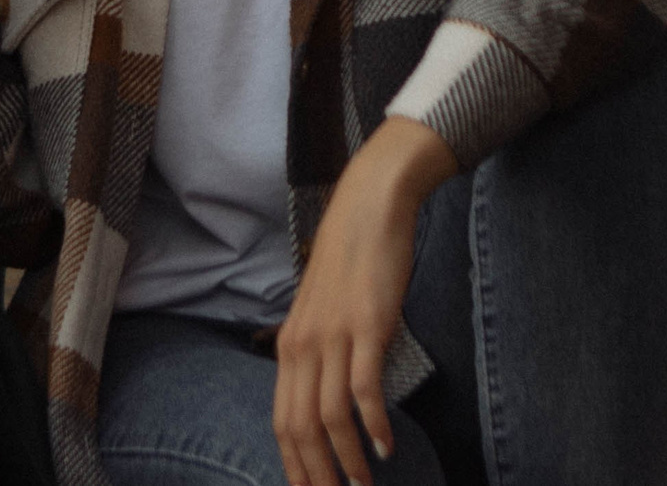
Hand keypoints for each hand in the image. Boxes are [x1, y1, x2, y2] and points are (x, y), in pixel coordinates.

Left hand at [273, 119, 456, 485]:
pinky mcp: (366, 327)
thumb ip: (323, 351)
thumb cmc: (352, 260)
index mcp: (289, 345)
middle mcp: (303, 345)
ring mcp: (333, 336)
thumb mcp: (324, 311)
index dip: (293, 464)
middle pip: (299, 429)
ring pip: (329, 417)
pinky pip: (363, 390)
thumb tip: (331, 394)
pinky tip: (385, 446)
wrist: (369, 207)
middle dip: (316, 475)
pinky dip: (373, 425)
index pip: (281, 421)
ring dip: (347, 461)